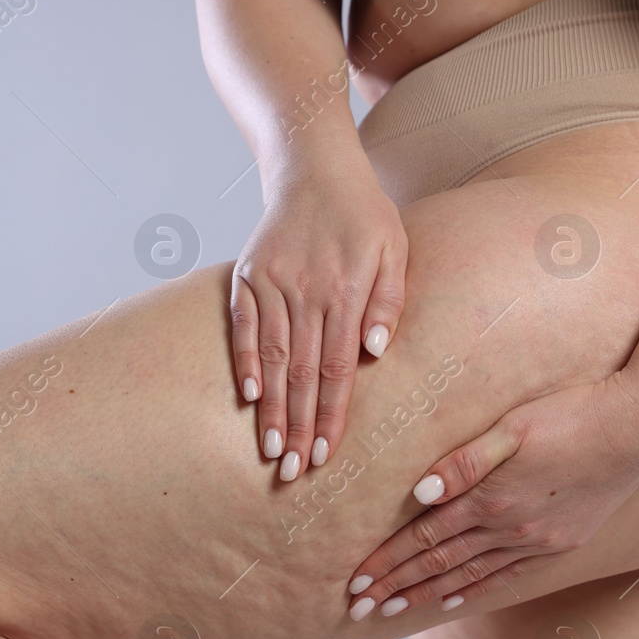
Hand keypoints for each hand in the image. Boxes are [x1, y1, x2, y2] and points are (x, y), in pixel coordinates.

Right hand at [232, 159, 406, 481]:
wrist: (314, 167)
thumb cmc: (365, 215)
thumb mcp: (395, 250)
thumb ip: (388, 301)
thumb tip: (376, 352)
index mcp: (347, 290)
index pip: (339, 368)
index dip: (332, 414)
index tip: (327, 454)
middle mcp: (307, 290)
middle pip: (303, 372)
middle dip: (299, 426)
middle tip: (295, 471)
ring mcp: (273, 282)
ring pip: (273, 356)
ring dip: (271, 406)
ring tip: (271, 448)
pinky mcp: (248, 273)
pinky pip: (243, 325)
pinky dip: (244, 361)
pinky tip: (247, 397)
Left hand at [345, 379, 638, 619]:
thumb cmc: (571, 414)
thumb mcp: (512, 427)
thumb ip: (464, 462)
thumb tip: (419, 494)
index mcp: (492, 498)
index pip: (425, 537)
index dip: (388, 561)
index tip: (356, 580)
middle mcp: (511, 529)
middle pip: (439, 563)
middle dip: (395, 587)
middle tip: (359, 608)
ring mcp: (538, 541)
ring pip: (469, 576)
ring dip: (426, 595)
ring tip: (393, 611)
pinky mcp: (561, 544)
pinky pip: (508, 577)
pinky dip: (474, 591)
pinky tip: (452, 601)